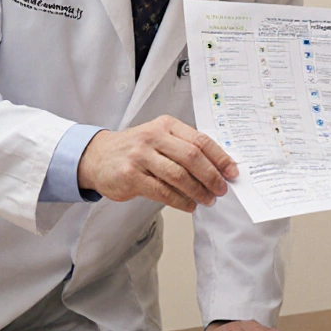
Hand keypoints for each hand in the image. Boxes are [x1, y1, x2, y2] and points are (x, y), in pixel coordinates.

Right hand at [77, 115, 237, 211]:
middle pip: (192, 157)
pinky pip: (162, 191)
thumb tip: (218, 167)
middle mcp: (153, 137)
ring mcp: (140, 156)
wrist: (98, 157)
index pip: (200, 140)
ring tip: (207, 200)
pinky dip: (180, 201)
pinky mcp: (130, 176)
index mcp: (166, 125)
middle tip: (221, 189)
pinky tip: (189, 205)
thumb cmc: (135, 149)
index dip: (220, 157)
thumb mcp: (159, 138)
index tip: (232, 172)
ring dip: (198, 191)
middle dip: (211, 176)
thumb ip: (184, 147)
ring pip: (178, 175)